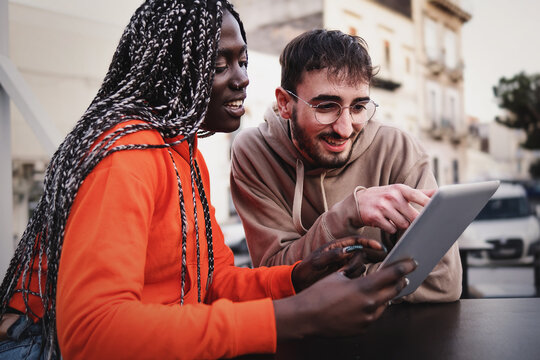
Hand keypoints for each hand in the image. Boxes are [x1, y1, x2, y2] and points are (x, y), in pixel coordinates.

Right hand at [274, 258, 416, 339]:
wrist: (306, 317)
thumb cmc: (318, 294)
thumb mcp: (338, 276)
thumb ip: (355, 272)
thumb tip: (363, 265)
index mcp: (364, 287)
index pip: (392, 275)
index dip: (404, 267)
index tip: (412, 263)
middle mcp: (370, 304)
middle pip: (394, 291)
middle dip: (400, 282)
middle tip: (403, 276)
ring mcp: (367, 319)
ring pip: (385, 305)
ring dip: (386, 296)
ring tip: (384, 289)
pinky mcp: (363, 329)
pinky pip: (373, 316)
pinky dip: (373, 308)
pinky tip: (366, 303)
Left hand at [291, 237, 383, 291]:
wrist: (300, 283)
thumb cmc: (306, 269)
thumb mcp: (317, 261)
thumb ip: (332, 255)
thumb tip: (348, 250)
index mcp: (337, 246)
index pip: (357, 241)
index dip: (369, 243)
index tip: (380, 247)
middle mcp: (343, 254)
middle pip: (361, 255)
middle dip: (355, 263)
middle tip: (343, 271)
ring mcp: (345, 265)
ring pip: (360, 267)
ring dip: (352, 272)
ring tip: (337, 276)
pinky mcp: (346, 276)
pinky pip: (357, 276)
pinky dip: (352, 279)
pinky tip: (341, 281)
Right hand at [356, 184, 435, 233]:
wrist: (358, 202)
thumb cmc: (384, 197)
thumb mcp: (399, 191)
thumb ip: (420, 193)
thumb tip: (440, 192)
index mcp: (400, 189)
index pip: (418, 196)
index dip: (429, 204)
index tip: (439, 211)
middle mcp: (391, 196)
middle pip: (413, 216)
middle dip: (413, 221)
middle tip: (408, 219)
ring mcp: (382, 206)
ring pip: (402, 224)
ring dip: (400, 225)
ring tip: (392, 218)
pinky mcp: (375, 217)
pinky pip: (390, 229)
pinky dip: (390, 228)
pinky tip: (385, 222)